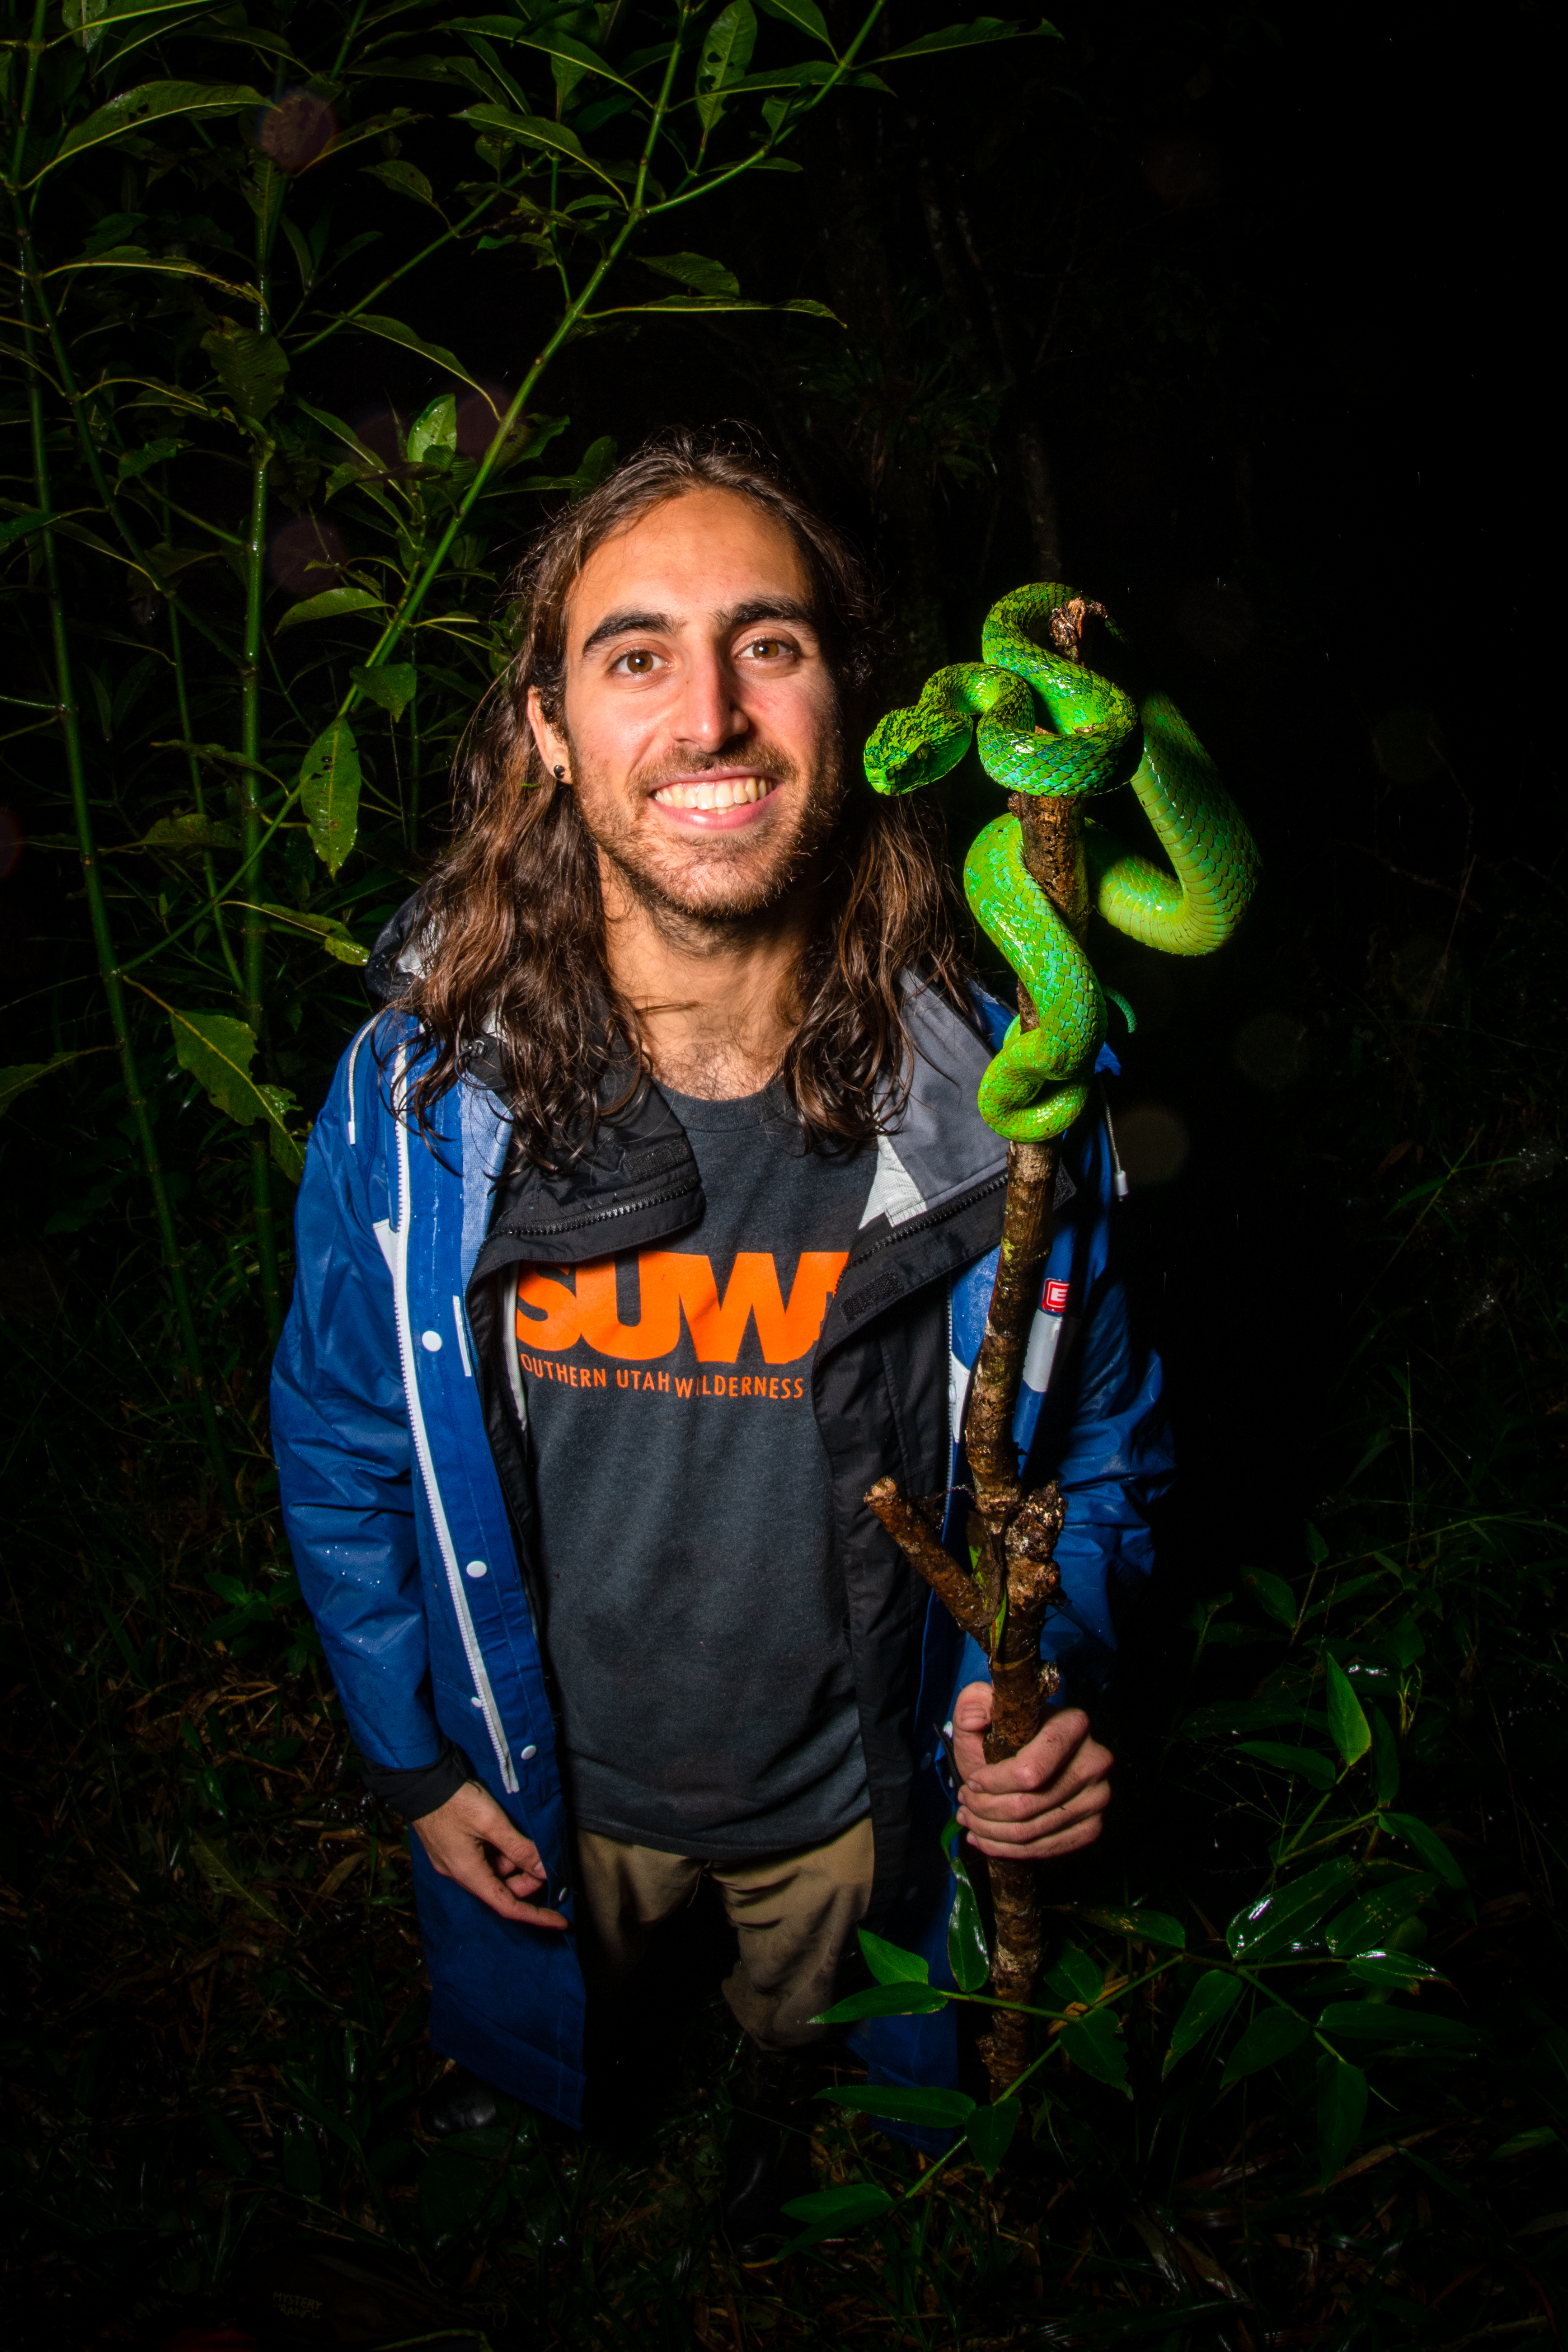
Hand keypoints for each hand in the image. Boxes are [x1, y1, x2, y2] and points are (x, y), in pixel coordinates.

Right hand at [412, 1780, 567, 1926]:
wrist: (421, 1781)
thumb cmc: (455, 1801)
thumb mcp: (491, 1822)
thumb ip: (518, 1848)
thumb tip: (544, 1870)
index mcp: (468, 1873)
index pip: (507, 1906)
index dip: (536, 1916)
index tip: (560, 1921)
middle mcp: (459, 1873)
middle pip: (501, 1889)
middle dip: (526, 1878)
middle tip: (543, 1857)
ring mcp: (454, 1861)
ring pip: (493, 1872)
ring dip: (512, 1861)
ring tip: (522, 1837)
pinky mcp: (452, 1848)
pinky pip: (482, 1861)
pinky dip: (499, 1853)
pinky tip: (506, 1834)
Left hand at [950, 1683, 1112, 1861]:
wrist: (1029, 1760)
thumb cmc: (1004, 1735)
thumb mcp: (983, 1710)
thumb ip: (972, 1703)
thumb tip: (974, 1717)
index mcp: (1073, 1725)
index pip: (1029, 1772)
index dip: (993, 1783)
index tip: (971, 1781)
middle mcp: (1095, 1761)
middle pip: (1028, 1805)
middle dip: (985, 1809)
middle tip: (964, 1804)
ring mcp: (1098, 1797)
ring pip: (1033, 1831)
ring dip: (991, 1832)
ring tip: (969, 1820)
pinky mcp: (1093, 1826)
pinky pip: (1047, 1849)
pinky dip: (1009, 1850)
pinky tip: (986, 1839)